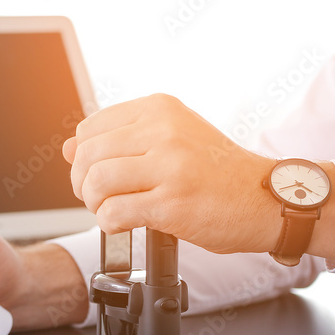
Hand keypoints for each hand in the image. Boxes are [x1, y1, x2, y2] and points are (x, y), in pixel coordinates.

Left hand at [62, 94, 278, 254]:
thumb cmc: (218, 173)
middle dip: (82, 184)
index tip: (96, 176)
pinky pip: (114, 213)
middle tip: (99, 199)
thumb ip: (120, 141)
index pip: (89, 129)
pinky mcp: (172, 203)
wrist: (268, 199)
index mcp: (160, 110)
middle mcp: (163, 131)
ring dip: (94, 205)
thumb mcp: (171, 141)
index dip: (83, 158)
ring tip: (112, 211)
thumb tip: (66, 147)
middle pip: (86, 155)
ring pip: (96, 182)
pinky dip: (109, 224)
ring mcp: (169, 166)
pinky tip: (126, 224)